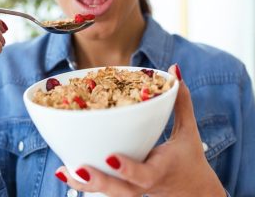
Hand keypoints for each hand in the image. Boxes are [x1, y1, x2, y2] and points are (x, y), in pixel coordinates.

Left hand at [55, 64, 225, 196]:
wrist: (192, 191)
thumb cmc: (189, 158)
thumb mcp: (189, 130)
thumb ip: (182, 101)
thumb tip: (174, 70)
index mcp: (160, 169)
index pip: (144, 174)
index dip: (128, 168)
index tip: (110, 157)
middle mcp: (144, 185)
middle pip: (120, 190)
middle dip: (99, 181)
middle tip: (79, 168)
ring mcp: (133, 190)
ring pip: (108, 193)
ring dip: (85, 185)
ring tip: (63, 171)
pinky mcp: (125, 189)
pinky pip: (105, 189)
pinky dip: (85, 184)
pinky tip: (65, 172)